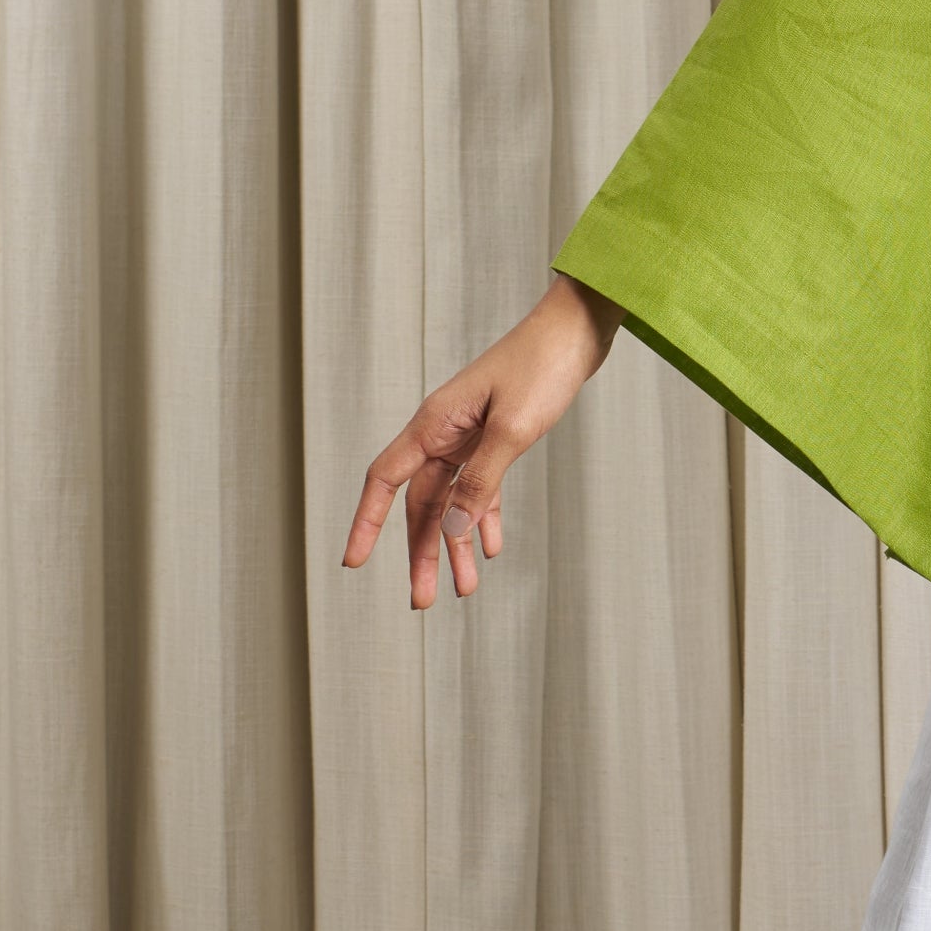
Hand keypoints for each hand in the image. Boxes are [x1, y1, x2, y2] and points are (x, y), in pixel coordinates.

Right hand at [342, 277, 618, 611]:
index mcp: (434, 424)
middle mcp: (444, 431)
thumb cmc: (543, 367)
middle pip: (421, 503)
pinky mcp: (497, 435)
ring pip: (451, 500)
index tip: (352, 561)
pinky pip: (480, 487)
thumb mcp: (513, 429)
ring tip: (465, 589)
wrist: (578, 329)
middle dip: (421, 552)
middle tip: (422, 601)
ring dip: (455, 543)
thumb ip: (481, 481)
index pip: (384, 480)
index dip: (365, 522)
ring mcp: (470, 434)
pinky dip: (483, 517)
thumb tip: (450, 529)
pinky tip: (491, 547)